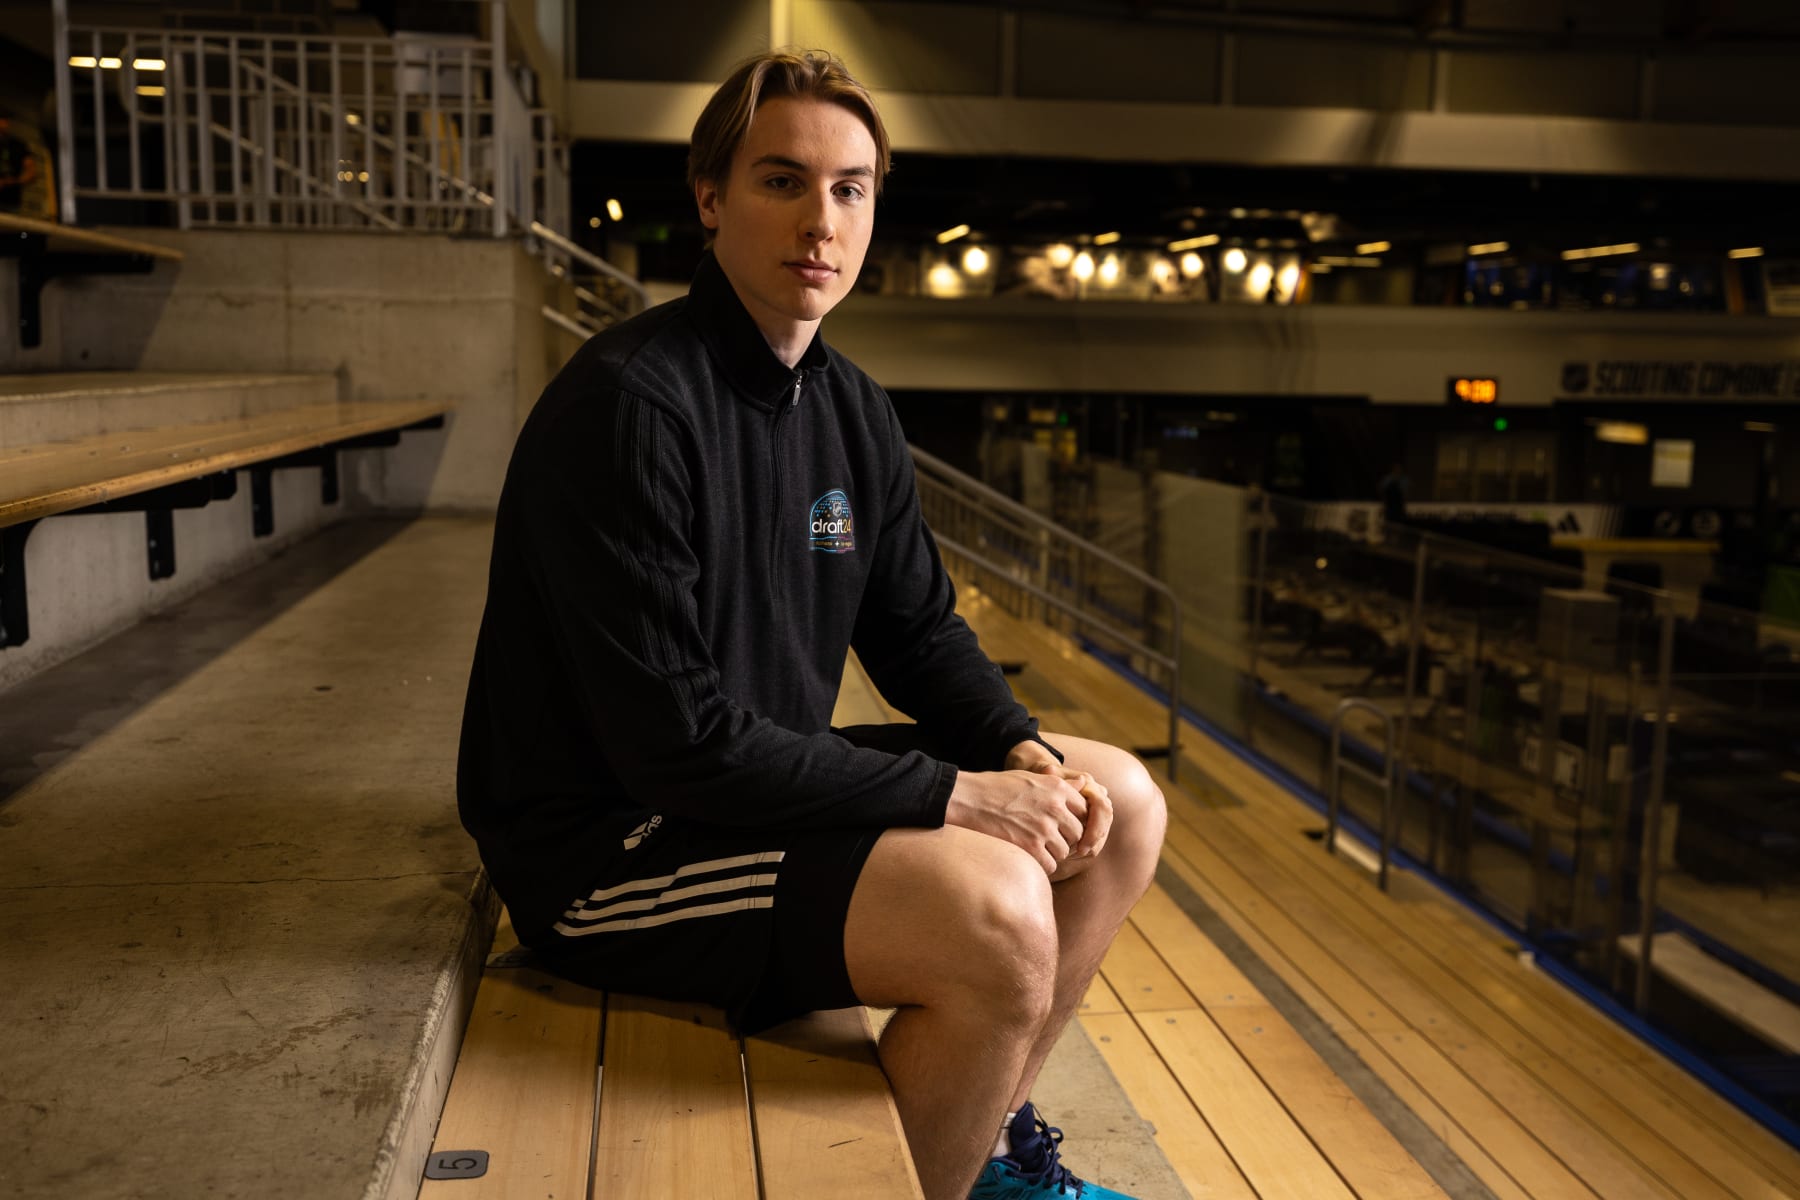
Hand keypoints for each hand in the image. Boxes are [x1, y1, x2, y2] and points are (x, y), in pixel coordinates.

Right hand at [944, 767, 1088, 874]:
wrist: (970, 798)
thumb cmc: (998, 786)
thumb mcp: (1032, 777)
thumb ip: (1060, 785)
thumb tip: (1083, 785)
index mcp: (1057, 788)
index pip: (1085, 811)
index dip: (1075, 821)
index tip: (1064, 826)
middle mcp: (1055, 807)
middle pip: (1078, 833)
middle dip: (1066, 838)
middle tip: (1050, 840)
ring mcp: (1043, 827)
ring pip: (1065, 851)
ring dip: (1053, 853)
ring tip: (1037, 848)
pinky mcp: (1030, 846)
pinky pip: (1050, 864)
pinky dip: (1043, 865)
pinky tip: (1031, 857)